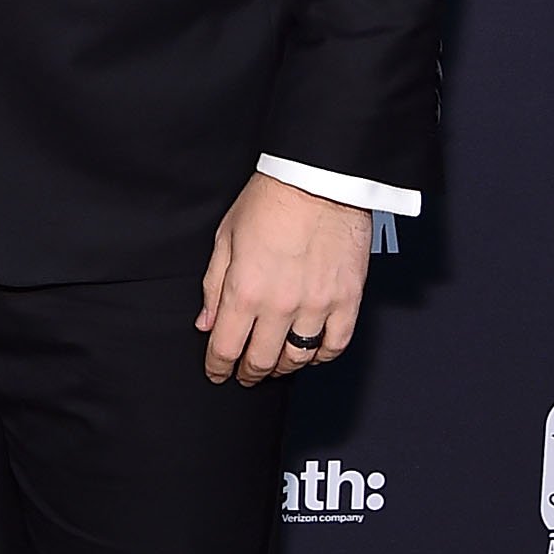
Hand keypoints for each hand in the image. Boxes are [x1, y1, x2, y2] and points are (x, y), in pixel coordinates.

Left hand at [197, 173, 370, 385]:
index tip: (217, 372)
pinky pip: (335, 345)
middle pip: (261, 360)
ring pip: (298, 358)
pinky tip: (311, 353)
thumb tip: (206, 322)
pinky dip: (321, 356)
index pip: (225, 348)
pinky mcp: (347, 300)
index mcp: (244, 291)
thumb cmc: (270, 200)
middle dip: (248, 373)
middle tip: (245, 375)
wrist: (319, 179)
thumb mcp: (226, 238)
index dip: (217, 367)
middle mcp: (280, 306)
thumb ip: (214, 285)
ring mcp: (317, 306)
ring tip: (276, 365)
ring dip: (283, 367)